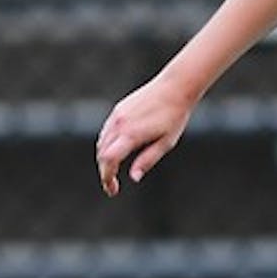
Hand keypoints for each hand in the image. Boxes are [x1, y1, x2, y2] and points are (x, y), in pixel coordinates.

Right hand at [95, 77, 194, 196]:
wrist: (175, 87)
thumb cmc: (174, 116)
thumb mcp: (166, 143)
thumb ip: (147, 160)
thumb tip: (133, 177)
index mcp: (131, 134)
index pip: (108, 160)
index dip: (106, 177)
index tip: (112, 189)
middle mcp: (120, 124)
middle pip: (102, 154)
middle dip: (105, 171)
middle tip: (113, 185)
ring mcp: (117, 115)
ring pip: (101, 142)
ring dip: (104, 158)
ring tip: (114, 170)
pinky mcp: (119, 109)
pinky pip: (106, 131)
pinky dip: (106, 144)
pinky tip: (116, 151)